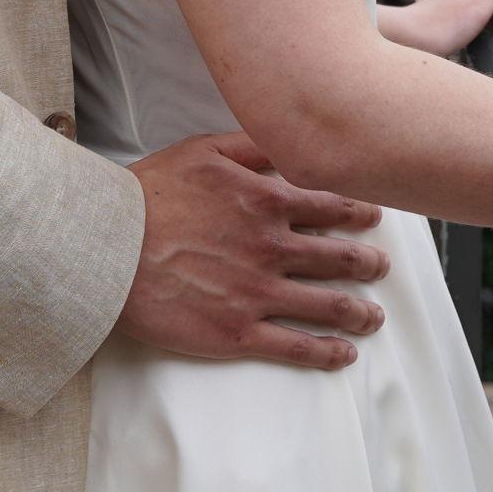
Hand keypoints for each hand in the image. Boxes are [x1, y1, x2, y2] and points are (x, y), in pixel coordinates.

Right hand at [118, 132, 391, 369]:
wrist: (110, 247)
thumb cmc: (152, 194)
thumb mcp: (205, 150)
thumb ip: (253, 145)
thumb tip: (289, 138)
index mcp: (266, 200)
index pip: (328, 205)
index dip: (359, 211)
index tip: (376, 217)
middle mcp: (271, 246)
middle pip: (335, 256)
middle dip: (366, 261)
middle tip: (382, 266)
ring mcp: (257, 292)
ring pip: (324, 303)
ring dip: (357, 309)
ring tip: (374, 314)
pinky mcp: (237, 332)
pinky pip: (293, 345)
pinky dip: (325, 351)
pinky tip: (343, 354)